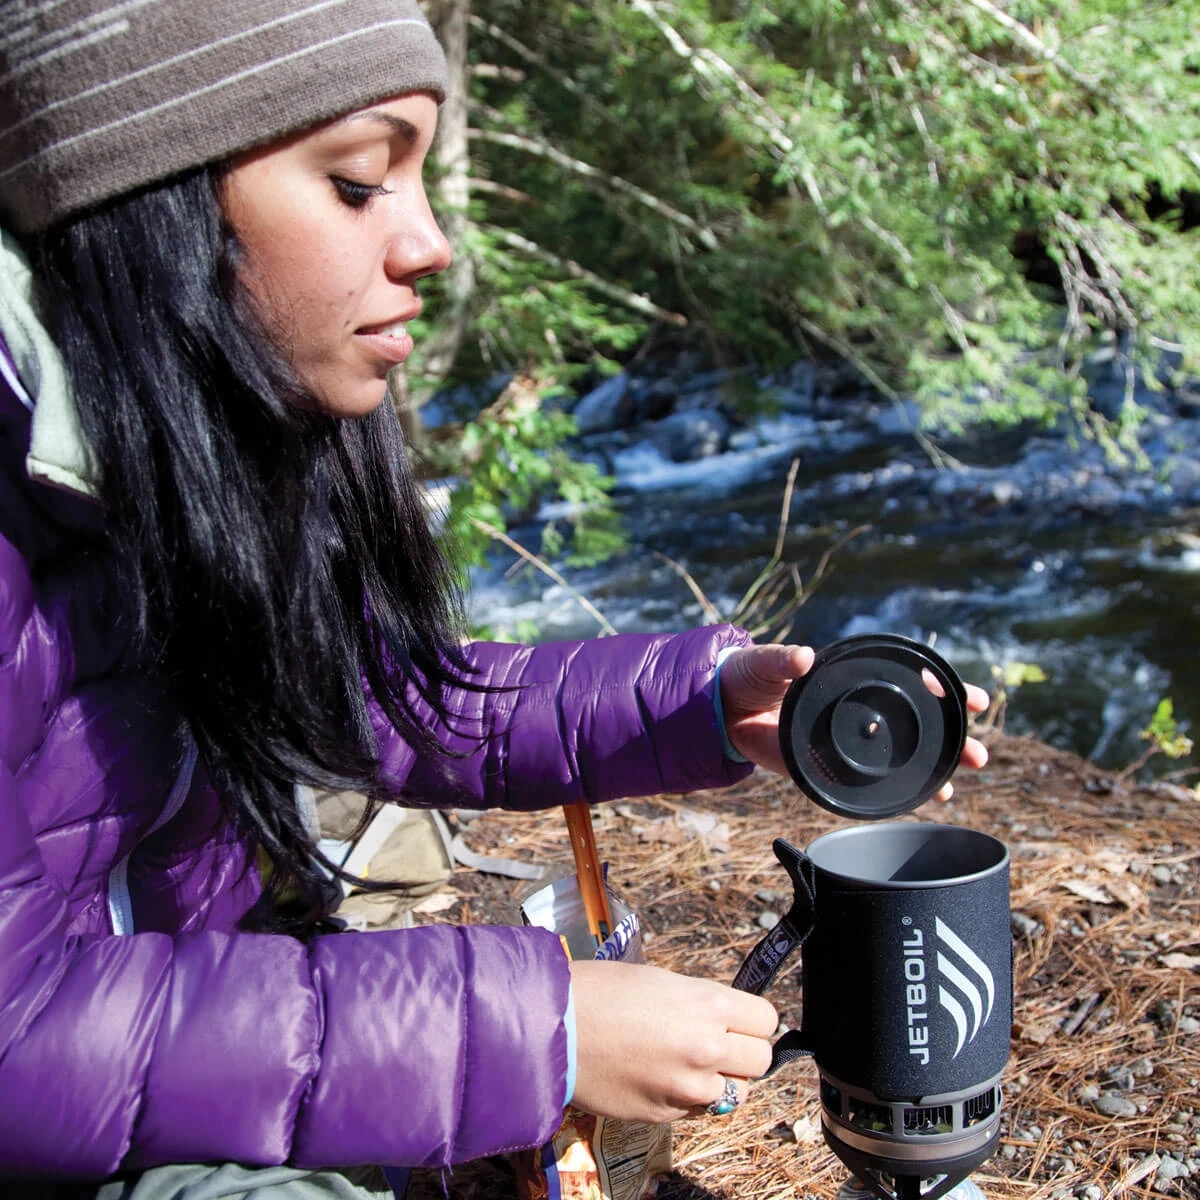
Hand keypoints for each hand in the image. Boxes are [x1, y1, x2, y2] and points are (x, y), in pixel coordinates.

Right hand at [569, 960, 777, 1123]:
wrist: (554, 1026)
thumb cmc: (601, 991)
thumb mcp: (661, 981)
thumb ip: (701, 1004)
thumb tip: (725, 1021)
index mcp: (709, 1004)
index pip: (767, 1019)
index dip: (751, 1020)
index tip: (739, 1020)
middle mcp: (707, 1047)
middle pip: (761, 1060)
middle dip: (743, 1053)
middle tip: (717, 1044)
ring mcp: (688, 1087)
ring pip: (736, 1094)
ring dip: (719, 1081)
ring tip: (686, 1064)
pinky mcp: (666, 1115)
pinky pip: (699, 1110)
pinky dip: (689, 1098)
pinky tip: (660, 1077)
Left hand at [719, 643, 989, 797]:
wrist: (722, 706)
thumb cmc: (750, 675)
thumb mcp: (767, 663)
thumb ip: (783, 659)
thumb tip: (802, 657)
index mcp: (853, 679)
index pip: (911, 683)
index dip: (944, 689)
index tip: (973, 698)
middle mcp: (859, 711)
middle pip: (917, 727)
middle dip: (953, 741)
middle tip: (978, 755)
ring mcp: (847, 742)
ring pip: (900, 759)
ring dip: (930, 773)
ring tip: (954, 787)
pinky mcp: (828, 767)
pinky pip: (868, 783)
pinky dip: (894, 794)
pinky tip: (918, 804)